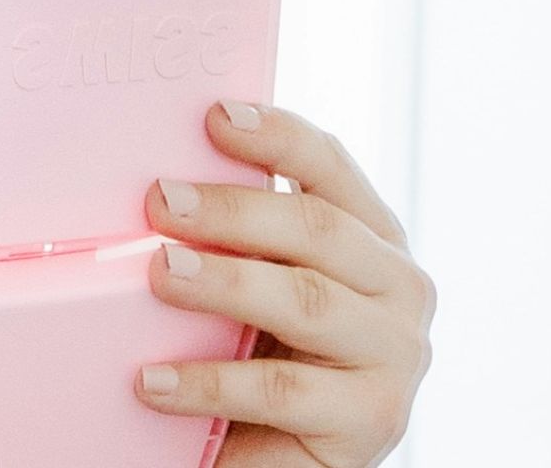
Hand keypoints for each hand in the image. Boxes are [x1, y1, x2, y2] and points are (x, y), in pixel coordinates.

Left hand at [134, 99, 435, 466]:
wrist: (287, 454)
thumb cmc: (266, 351)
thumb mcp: (258, 279)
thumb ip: (236, 234)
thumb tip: (155, 184)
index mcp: (371, 237)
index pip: (330, 167)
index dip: (277, 136)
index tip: (213, 116)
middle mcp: (397, 288)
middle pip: (317, 229)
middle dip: (234, 209)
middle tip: (160, 201)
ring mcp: (393, 356)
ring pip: (304, 302)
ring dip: (225, 282)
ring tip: (160, 272)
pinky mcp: (370, 422)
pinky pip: (281, 392)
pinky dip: (210, 383)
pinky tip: (153, 379)